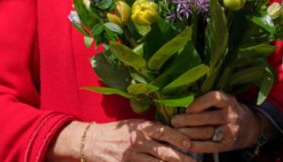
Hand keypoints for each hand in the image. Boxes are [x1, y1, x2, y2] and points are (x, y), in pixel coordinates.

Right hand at [50, 119, 195, 161]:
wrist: (91, 141)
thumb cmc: (119, 131)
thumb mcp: (135, 124)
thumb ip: (154, 129)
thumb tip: (178, 134)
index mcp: (142, 127)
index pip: (164, 131)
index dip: (178, 138)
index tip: (191, 144)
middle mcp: (137, 141)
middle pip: (163, 152)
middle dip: (181, 158)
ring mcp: (130, 156)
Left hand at [170, 91, 262, 152]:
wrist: (249, 129)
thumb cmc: (229, 112)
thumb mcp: (225, 102)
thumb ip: (208, 102)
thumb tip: (181, 104)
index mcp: (230, 101)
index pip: (214, 98)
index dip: (198, 103)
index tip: (187, 108)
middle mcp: (232, 115)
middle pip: (207, 117)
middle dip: (187, 120)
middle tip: (174, 121)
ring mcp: (230, 131)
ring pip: (205, 132)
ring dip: (187, 133)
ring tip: (176, 132)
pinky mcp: (226, 145)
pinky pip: (207, 146)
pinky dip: (194, 145)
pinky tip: (184, 143)